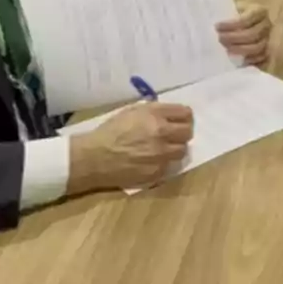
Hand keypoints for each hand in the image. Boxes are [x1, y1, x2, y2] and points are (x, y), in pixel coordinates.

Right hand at [67, 102, 194, 193]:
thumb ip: (154, 110)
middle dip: (183, 131)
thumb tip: (170, 113)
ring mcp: (161, 155)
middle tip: (175, 134)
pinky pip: (170, 166)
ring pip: (182, 151)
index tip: (181, 119)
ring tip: (164, 148)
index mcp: (155, 115)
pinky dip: (165, 162)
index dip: (184, 116)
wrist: (94, 158)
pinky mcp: (157, 173)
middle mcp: (162, 134)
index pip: (185, 113)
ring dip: (175, 148)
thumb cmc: (111, 131)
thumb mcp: (132, 111)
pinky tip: (152, 160)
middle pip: (188, 132)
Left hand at [215, 1, 271, 64]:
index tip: (217, 27)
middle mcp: (267, 24)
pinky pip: (263, 57)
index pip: (245, 19)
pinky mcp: (269, 49)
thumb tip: (214, 23)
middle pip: (252, 34)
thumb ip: (228, 13)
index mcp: (259, 11)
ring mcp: (269, 37)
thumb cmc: (238, 13)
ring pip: (258, 47)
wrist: (249, 19)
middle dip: (234, 39)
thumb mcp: (234, 7)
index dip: (230, 25)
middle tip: (220, 39)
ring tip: (227, 51)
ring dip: (241, 50)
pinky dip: (252, 60)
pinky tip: (240, 60)